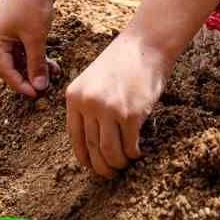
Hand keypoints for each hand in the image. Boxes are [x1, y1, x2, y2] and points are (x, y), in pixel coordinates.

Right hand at [0, 0, 61, 97]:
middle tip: (44, 88)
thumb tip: (39, 87)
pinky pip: (26, 45)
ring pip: (20, 55)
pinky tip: (53, 63)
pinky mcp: (19, 24)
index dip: (20, 84)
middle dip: (29, 76)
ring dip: (36, 65)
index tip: (35, 95)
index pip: (4, 70)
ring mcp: (8, 29)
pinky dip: (38, 54)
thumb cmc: (33, 4)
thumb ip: (36, 64)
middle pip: (11, 64)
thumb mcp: (36, 38)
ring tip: (54, 74)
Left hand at [65, 32, 169, 176]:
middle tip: (110, 174)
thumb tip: (92, 144)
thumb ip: (87, 106)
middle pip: (92, 148)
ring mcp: (109, 109)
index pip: (75, 138)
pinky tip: (138, 153)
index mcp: (74, 96)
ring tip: (124, 165)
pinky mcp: (131, 114)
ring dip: (118, 164)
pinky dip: (134, 154)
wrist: (145, 45)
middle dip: (101, 167)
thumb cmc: (121, 63)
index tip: (92, 167)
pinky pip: (130, 145)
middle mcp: (88, 103)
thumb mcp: (93, 81)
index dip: (84, 158)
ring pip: (109, 152)